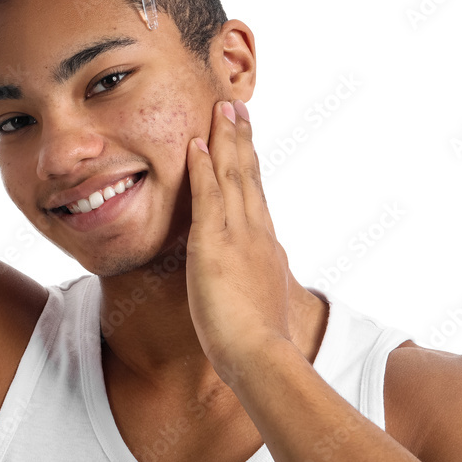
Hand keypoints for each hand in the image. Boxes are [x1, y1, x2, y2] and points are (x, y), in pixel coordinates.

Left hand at [184, 100, 290, 382]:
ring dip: (225, 139)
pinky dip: (203, 167)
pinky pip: (208, 196)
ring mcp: (237, 234)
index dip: (249, 163)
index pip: (255, 194)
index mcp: (265, 245)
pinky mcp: (215, 243)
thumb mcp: (261, 302)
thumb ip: (257, 284)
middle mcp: (255, 232)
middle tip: (236, 107)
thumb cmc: (260, 341)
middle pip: (247, 174)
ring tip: (222, 109)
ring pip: (232, 175)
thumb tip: (258, 282)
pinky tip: (196, 144)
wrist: (260, 354)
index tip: (245, 138)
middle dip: (240, 138)